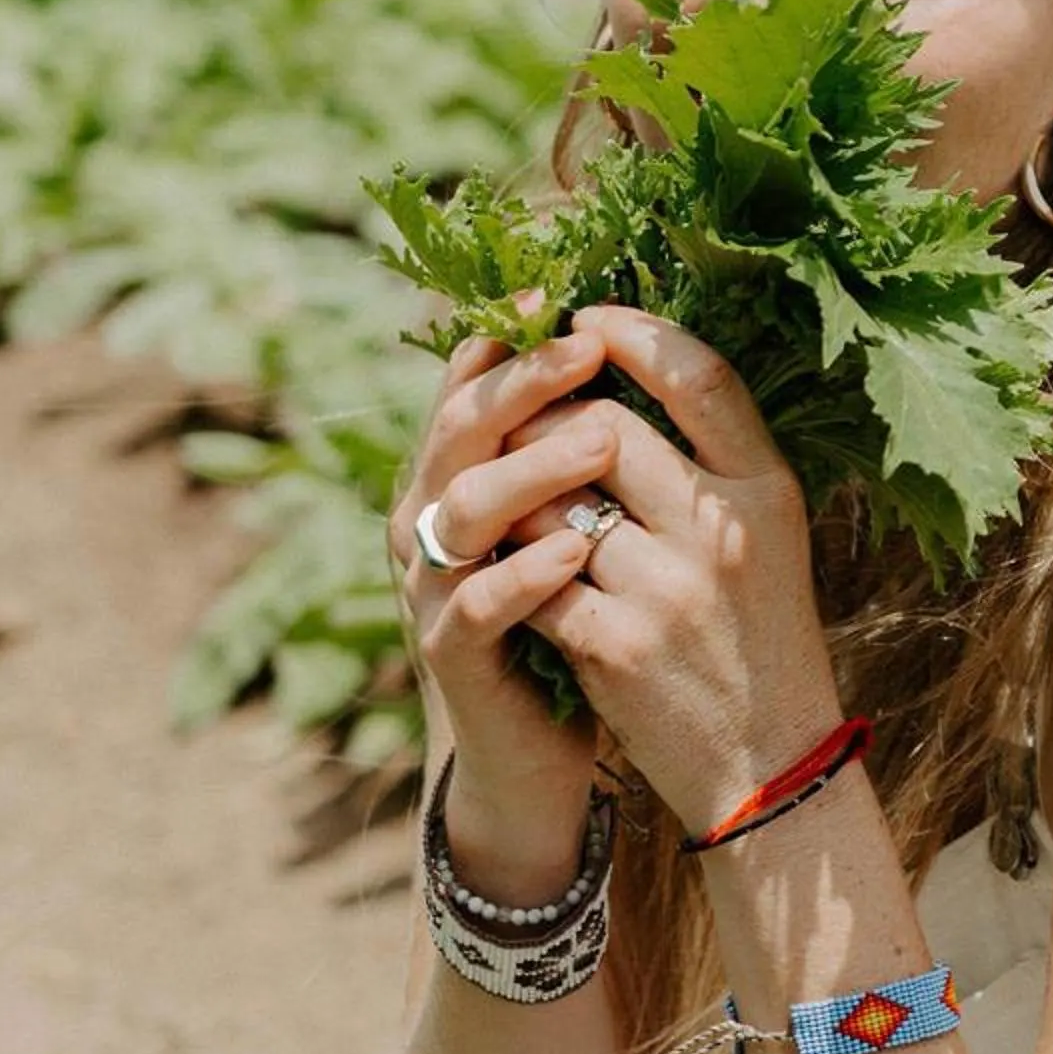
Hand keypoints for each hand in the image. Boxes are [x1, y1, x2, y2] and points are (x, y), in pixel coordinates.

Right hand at [388, 307, 618, 880]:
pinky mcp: (451, 655)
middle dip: (523, 383)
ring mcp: (431, 589)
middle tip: (587, 350)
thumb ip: (572, 453)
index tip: (564, 300)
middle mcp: (427, 522)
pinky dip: (523, 574)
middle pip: (461, 430)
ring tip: (604, 439)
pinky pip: (475, 604)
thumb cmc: (566, 622)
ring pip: (461, 508)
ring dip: (534, 468)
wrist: (531, 754)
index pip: (467, 387)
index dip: (509, 341)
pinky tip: (573, 553)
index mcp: (454, 478)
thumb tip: (624, 353)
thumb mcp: (567, 525)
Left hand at [509, 305, 848, 840]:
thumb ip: (715, 463)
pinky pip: (530, 575)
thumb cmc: (762, 642)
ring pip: (552, 500)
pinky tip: (513, 574)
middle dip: (549, 418)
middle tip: (525, 424)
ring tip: (519, 505)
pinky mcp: (613, 646)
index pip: (699, 376)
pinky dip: (512, 569)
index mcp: (769, 492)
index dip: (634, 333)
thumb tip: (623, 378)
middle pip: (606, 428)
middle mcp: (723, 532)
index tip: (587, 320)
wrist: (769, 768)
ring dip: (521, 496)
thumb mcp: (771, 539)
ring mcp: (667, 589)